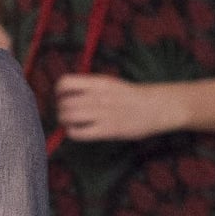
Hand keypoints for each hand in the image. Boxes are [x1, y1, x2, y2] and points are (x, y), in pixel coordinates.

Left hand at [51, 75, 178, 142]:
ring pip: (68, 116)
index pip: (65, 82)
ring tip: (69, 123)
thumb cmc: (133, 97)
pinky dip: (72, 133)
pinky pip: (78, 133)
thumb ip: (90, 88)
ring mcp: (102, 113)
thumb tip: (68, 95)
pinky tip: (77, 132)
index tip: (61, 97)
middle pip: (64, 102)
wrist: (156, 107)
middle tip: (64, 114)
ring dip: (64, 121)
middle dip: (59, 110)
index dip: (58, 92)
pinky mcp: (107, 130)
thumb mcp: (110, 84)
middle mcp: (98, 96)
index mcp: (98, 82)